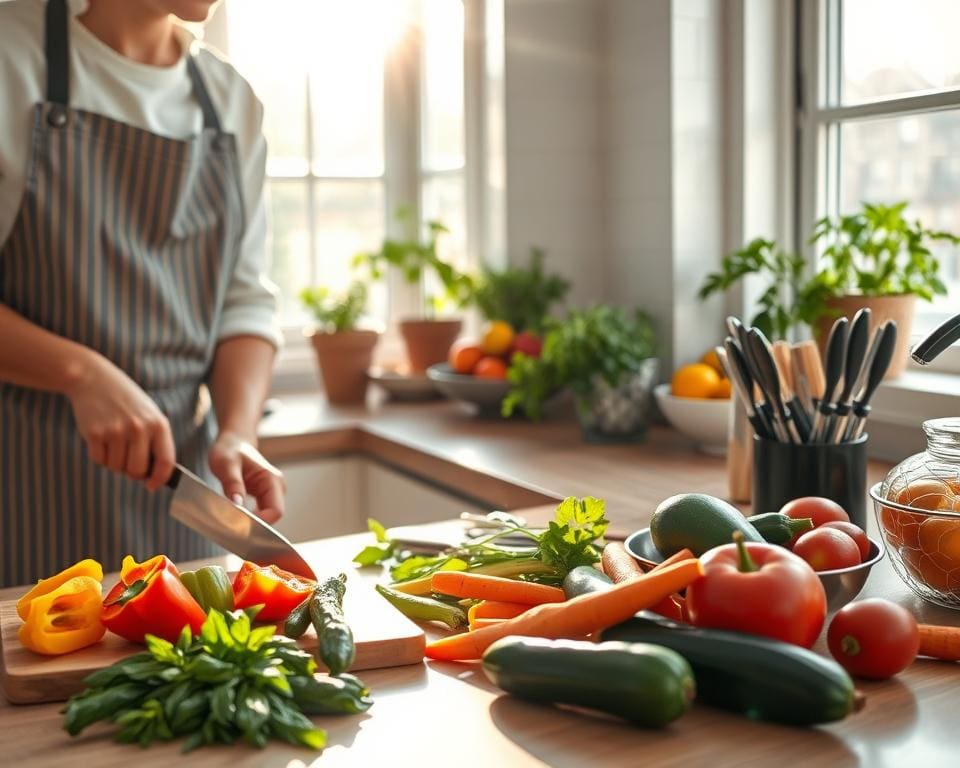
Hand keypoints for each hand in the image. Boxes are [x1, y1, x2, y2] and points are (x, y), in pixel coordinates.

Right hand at [64, 352, 174, 490]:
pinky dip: (99, 456)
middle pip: (137, 471)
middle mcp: (139, 428)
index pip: (165, 461)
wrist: (94, 379)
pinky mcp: (95, 433)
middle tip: (126, 460)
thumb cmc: (126, 402)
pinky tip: (100, 438)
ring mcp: (116, 430)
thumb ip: (154, 442)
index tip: (152, 486)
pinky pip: (99, 460)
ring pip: (116, 467)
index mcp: (158, 424)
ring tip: (113, 441)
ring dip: (113, 461)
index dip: (160, 479)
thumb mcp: (149, 415)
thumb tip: (153, 476)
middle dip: (131, 472)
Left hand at [208, 431, 284, 523]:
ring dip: (250, 524)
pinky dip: (246, 520)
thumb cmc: (230, 449)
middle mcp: (276, 488)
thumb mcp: (226, 464)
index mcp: (272, 479)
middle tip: (230, 527)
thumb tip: (237, 506)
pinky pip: (258, 515)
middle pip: (271, 518)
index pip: (275, 511)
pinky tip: (233, 520)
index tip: (238, 524)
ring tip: (230, 523)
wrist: (233, 442)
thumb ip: (233, 484)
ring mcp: (270, 494)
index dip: (259, 522)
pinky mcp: (262, 498)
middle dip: (254, 525)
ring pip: (265, 519)